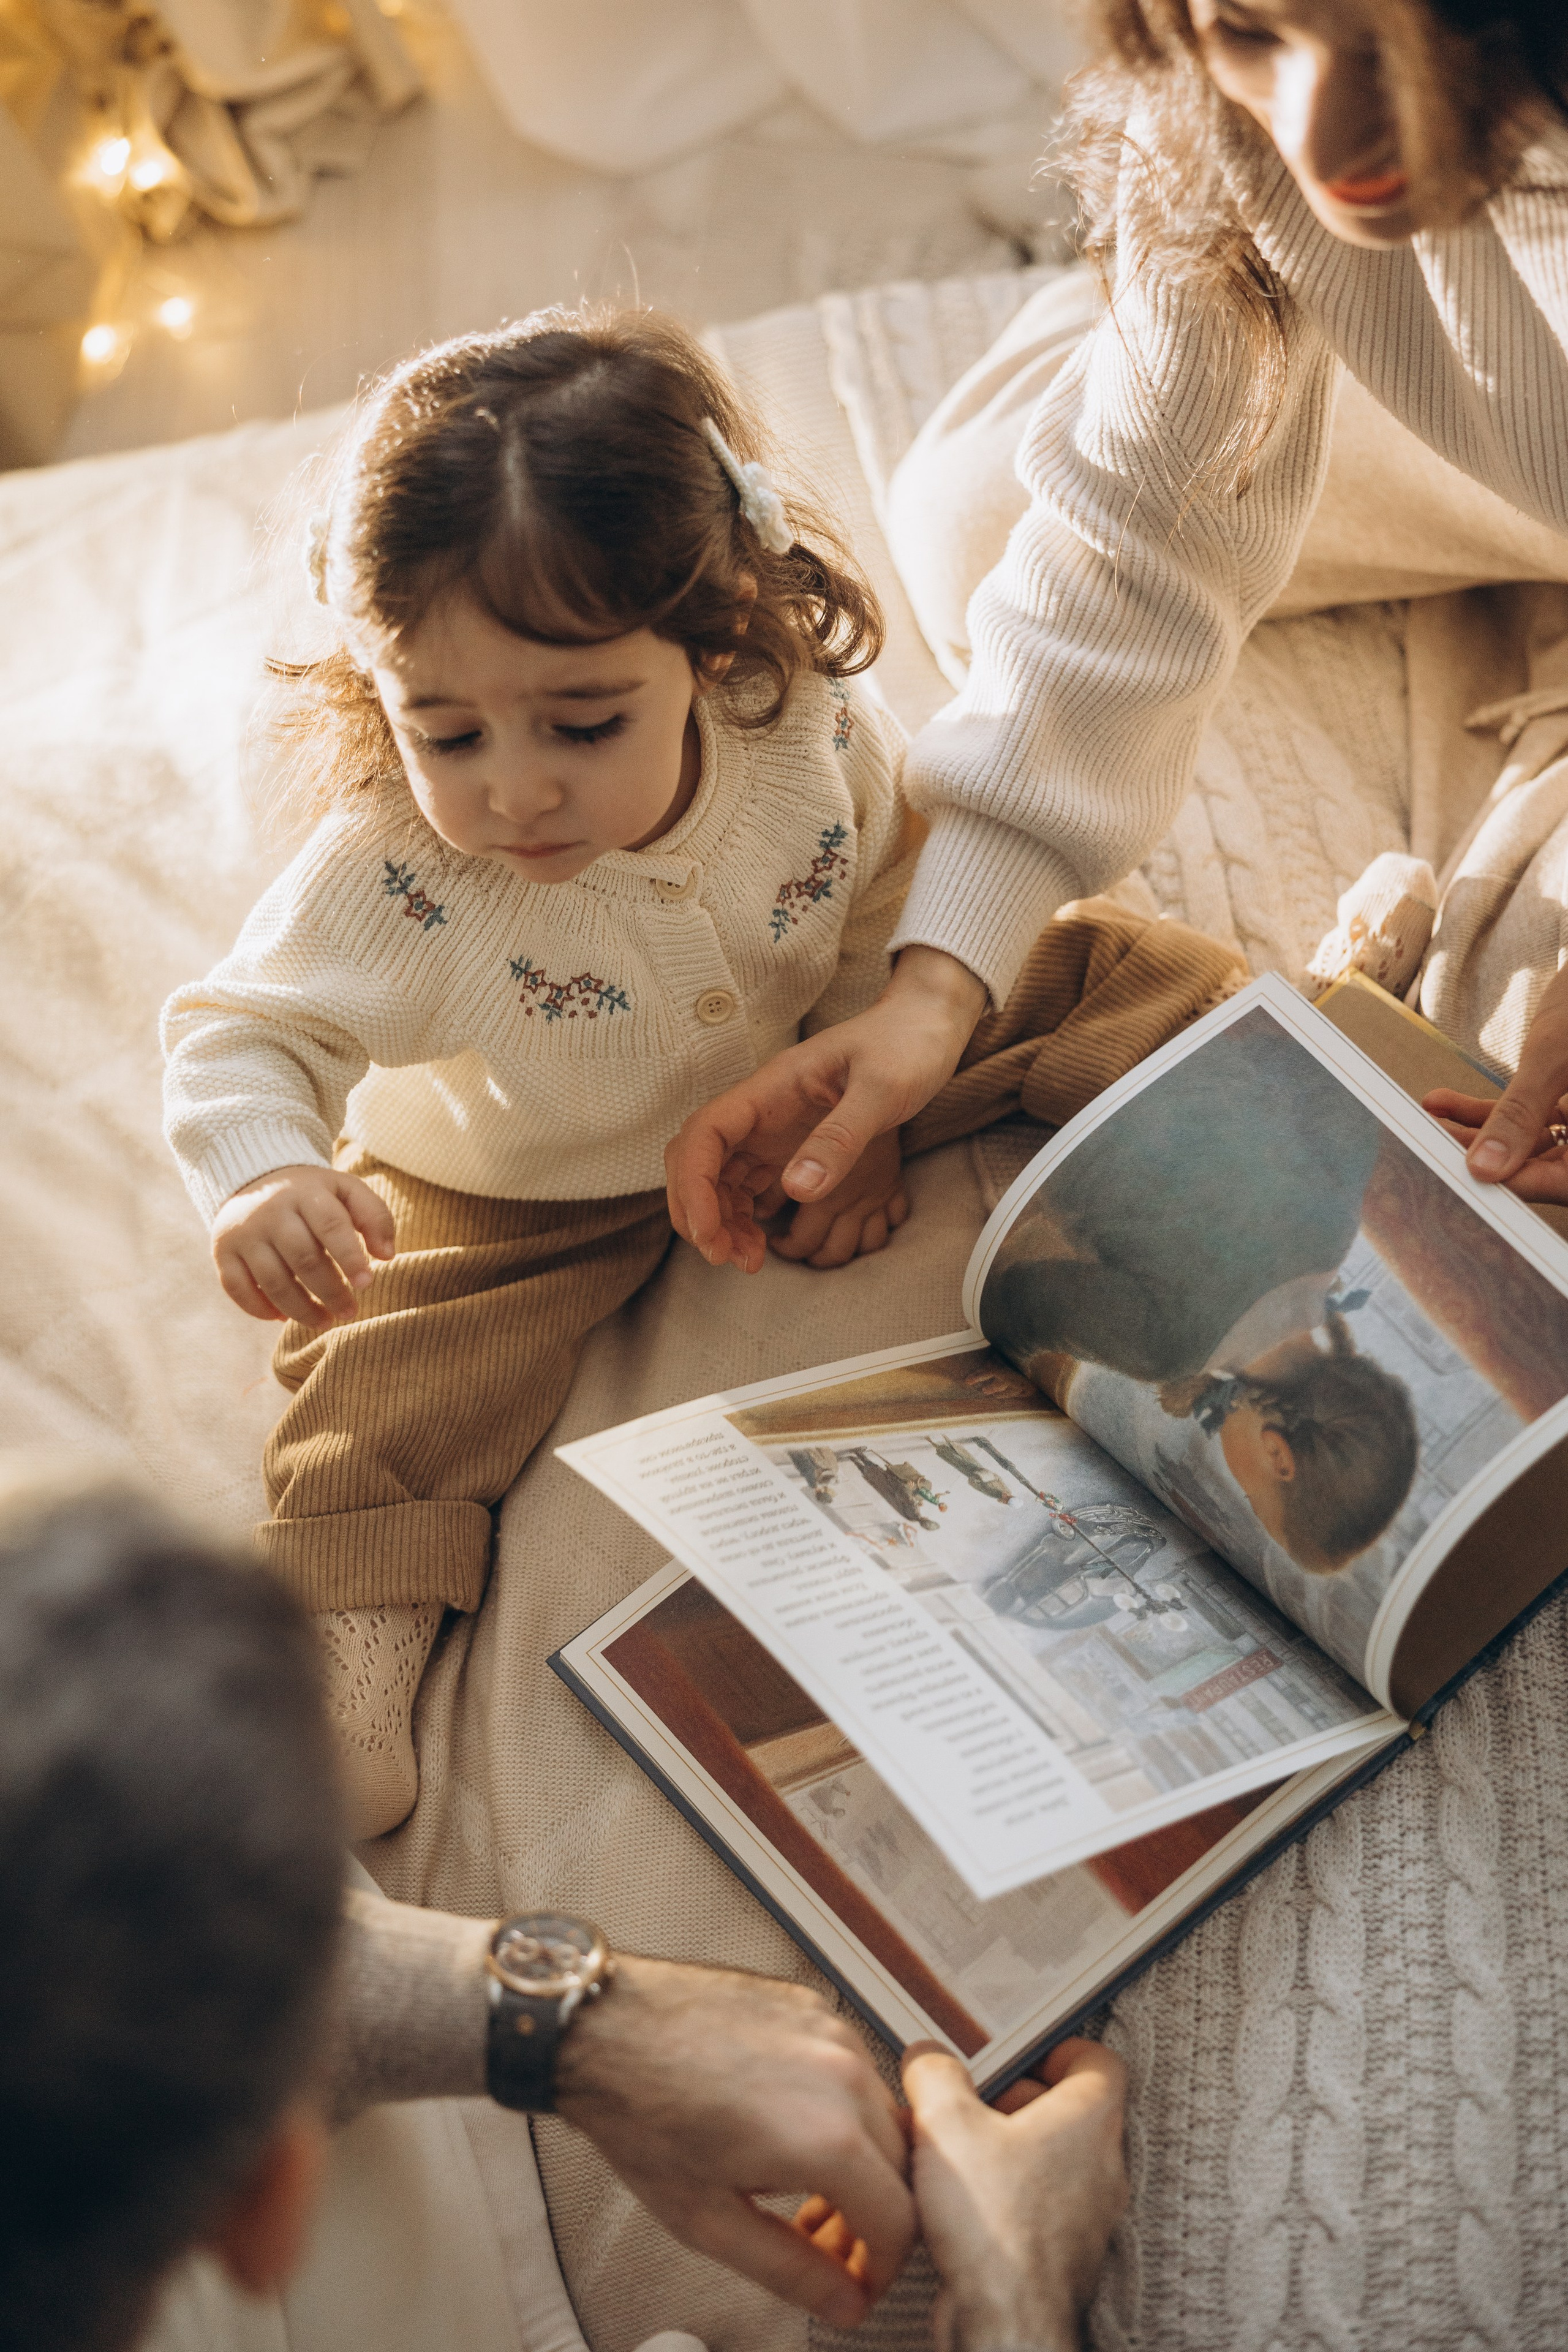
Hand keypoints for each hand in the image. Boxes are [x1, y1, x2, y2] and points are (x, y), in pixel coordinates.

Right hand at [210, 1165, 396, 1328]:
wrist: (254, 1179)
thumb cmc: (314, 1195)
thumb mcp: (346, 1191)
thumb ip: (375, 1216)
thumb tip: (387, 1255)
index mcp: (307, 1193)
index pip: (331, 1226)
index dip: (350, 1257)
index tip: (367, 1284)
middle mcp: (271, 1211)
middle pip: (304, 1259)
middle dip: (331, 1292)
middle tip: (350, 1312)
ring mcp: (244, 1233)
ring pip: (273, 1281)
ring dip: (301, 1309)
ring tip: (324, 1321)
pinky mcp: (223, 1251)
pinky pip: (238, 1289)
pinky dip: (261, 1310)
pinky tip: (283, 1317)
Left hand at [554, 1954, 914, 2329]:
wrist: (602, 2027)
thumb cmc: (641, 2116)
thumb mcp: (708, 2220)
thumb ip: (789, 2270)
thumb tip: (845, 2303)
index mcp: (827, 2136)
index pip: (902, 2220)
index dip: (885, 2267)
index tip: (860, 2280)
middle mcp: (844, 2074)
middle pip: (903, 2167)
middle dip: (875, 2217)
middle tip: (830, 2242)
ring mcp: (831, 2030)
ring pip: (883, 2113)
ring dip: (861, 2159)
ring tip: (803, 2185)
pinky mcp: (813, 2004)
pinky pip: (853, 2067)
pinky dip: (841, 2107)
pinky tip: (789, 2126)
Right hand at [666, 948, 987, 1273]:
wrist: (925, 1029)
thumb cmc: (904, 1046)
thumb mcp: (881, 1090)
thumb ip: (841, 1137)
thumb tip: (799, 1191)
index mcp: (770, 1089)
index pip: (705, 1134)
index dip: (694, 1185)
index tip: (710, 1232)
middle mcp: (761, 1112)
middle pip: (699, 1161)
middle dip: (699, 1212)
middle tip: (726, 1257)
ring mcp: (772, 1132)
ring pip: (721, 1180)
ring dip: (721, 1222)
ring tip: (748, 1260)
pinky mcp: (790, 1149)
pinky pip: (750, 1188)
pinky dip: (746, 1219)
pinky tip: (764, 1242)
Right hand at [901, 2039, 1126, 2351]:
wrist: (1006, 2322)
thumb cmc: (994, 2225)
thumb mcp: (946, 2122)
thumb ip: (935, 2074)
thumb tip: (927, 2057)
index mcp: (1091, 2120)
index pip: (1099, 2061)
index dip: (1056, 2048)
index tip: (1016, 2052)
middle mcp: (1103, 2167)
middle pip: (1069, 2110)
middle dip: (1017, 2099)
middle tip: (971, 2099)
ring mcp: (1088, 2217)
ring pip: (1052, 2162)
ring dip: (1008, 2149)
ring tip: (956, 2150)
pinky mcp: (1064, 2257)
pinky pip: (1039, 2208)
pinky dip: (1006, 2196)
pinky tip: (961, 2203)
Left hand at [1422, 962, 1567, 1203]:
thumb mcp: (1555, 1056)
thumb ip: (1519, 1114)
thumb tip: (1484, 1170)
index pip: (1561, 1185)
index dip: (1513, 1186)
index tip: (1460, 1178)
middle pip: (1543, 1167)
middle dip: (1484, 1159)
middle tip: (1430, 1152)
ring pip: (1528, 1143)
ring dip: (1475, 1133)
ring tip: (1423, 1123)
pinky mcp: (1567, 1102)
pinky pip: (1525, 1117)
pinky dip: (1485, 1110)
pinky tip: (1436, 1100)